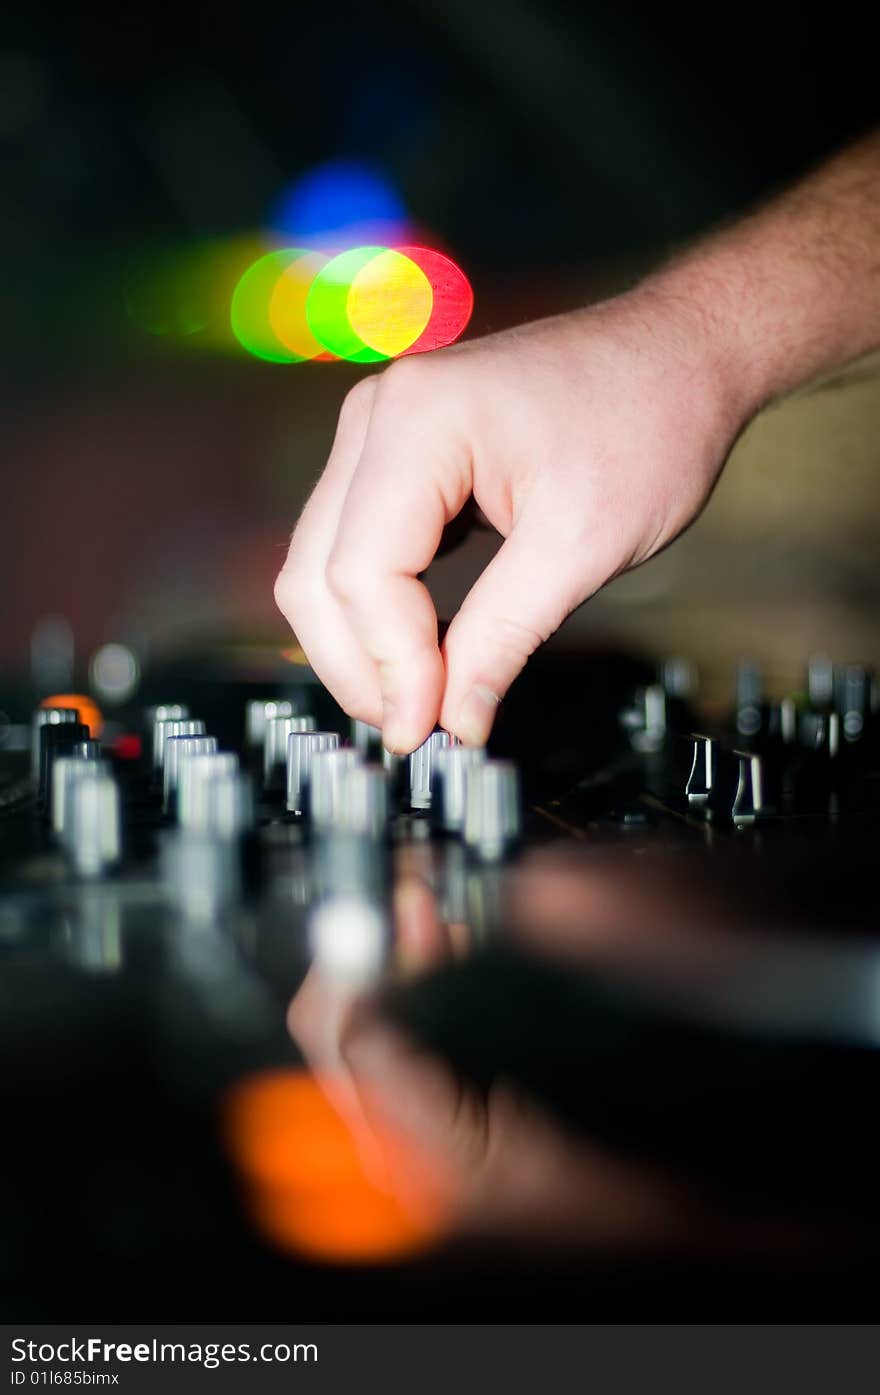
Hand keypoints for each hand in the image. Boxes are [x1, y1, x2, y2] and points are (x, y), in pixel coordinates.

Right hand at [275, 287, 746, 752]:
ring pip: (322, 565)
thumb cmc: (650, 422)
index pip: (361, 572)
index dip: (390, 665)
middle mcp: (377, 415)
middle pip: (316, 572)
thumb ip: (503, 638)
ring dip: (360, 644)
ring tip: (418, 704)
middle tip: (416, 732)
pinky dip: (377, 611)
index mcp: (417, 419)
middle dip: (360, 666)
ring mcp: (380, 432)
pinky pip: (354, 547)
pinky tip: (420, 654)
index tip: (431, 730)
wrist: (679, 356)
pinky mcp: (397, 456)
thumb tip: (454, 722)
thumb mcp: (583, 545)